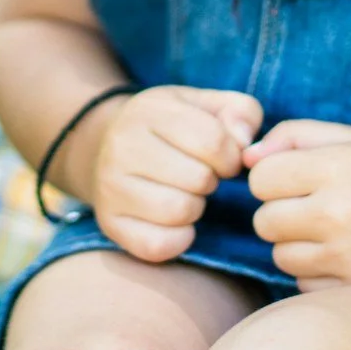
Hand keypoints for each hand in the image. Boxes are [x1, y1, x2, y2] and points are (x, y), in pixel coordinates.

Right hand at [83, 85, 263, 263]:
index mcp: (148, 111)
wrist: (106, 145)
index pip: (212, 141)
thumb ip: (240, 113)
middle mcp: (122, 145)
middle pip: (198, 178)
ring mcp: (111, 186)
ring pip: (178, 211)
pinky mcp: (110, 222)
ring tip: (185, 193)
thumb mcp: (205, 105)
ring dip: (194, 207)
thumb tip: (244, 145)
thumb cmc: (169, 126)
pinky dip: (178, 238)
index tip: (222, 159)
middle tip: (200, 176)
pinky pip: (158, 245)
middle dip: (210, 181)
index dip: (231, 156)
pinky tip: (175, 221)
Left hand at [244, 119, 350, 290]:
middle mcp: (340, 213)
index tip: (296, 177)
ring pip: (280, 256)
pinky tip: (344, 255)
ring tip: (330, 229)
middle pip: (264, 221)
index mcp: (338, 167)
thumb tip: (247, 157)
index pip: (261, 178)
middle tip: (313, 205)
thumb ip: (296, 135)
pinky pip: (303, 283)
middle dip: (280, 212)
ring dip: (295, 244)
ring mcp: (348, 257)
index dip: (273, 176)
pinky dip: (314, 271)